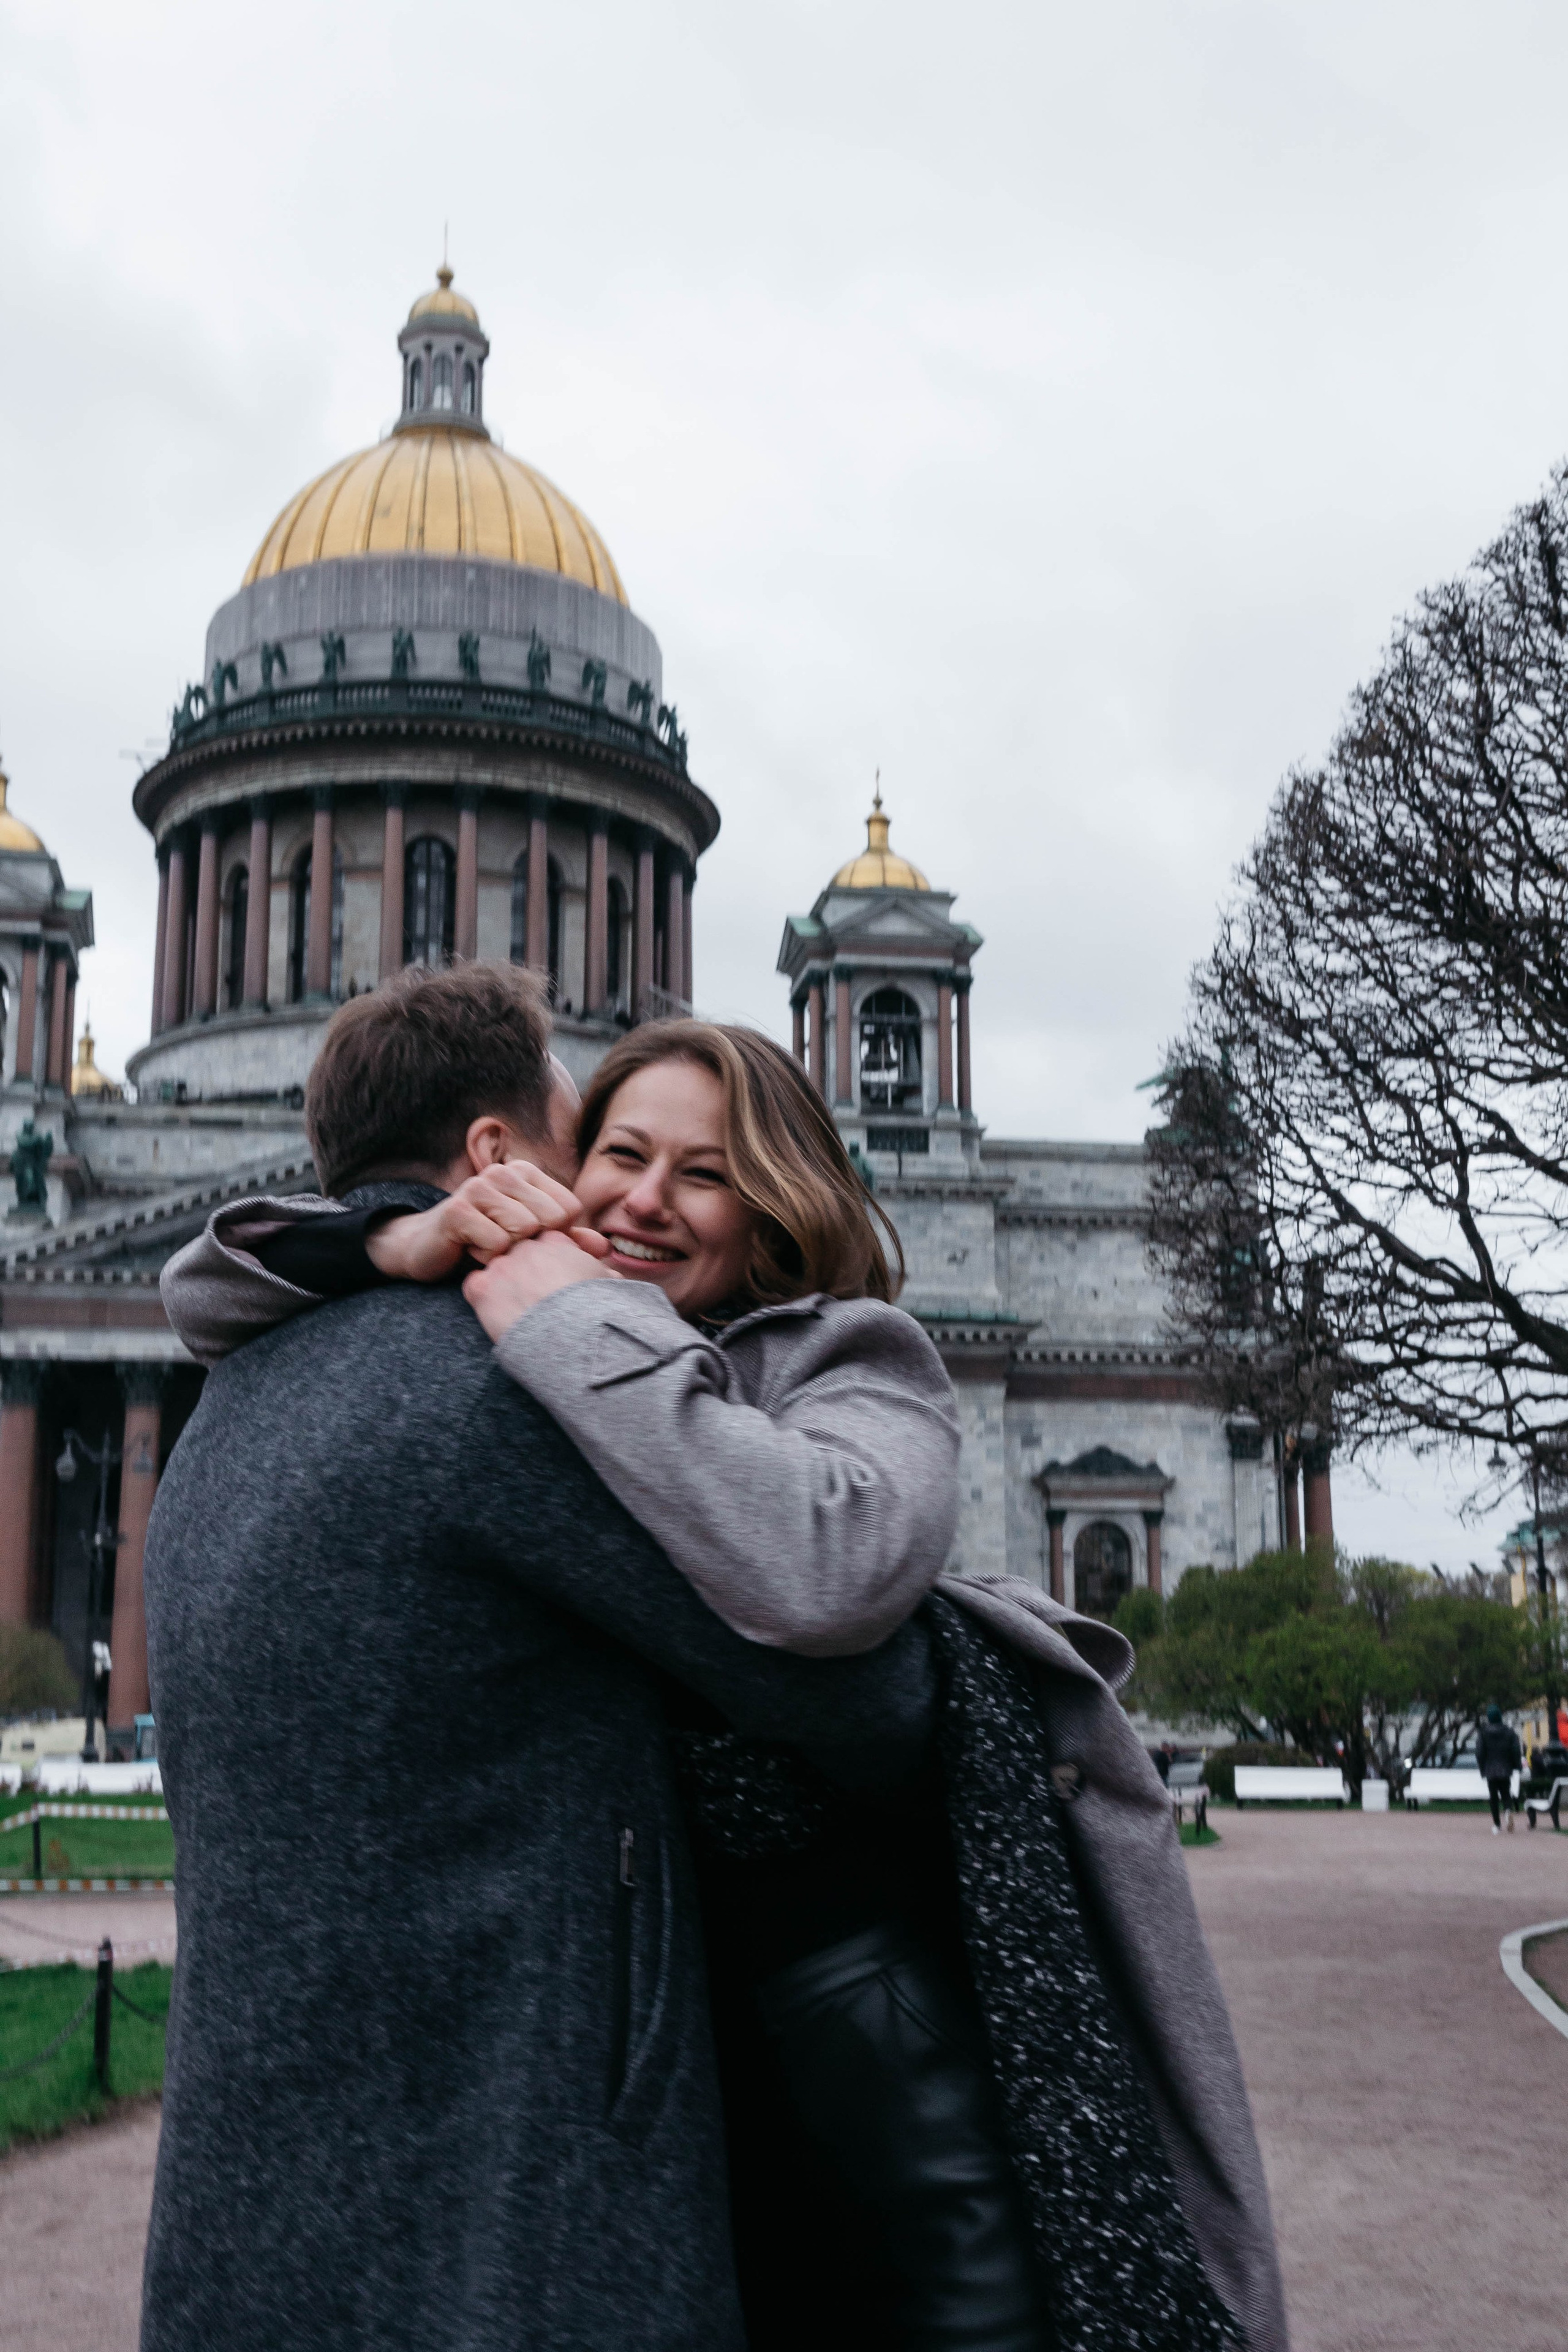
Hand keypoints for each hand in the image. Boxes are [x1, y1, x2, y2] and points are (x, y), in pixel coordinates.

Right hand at [368, 1163, 585, 1282]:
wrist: (429, 1247)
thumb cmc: (486, 1240)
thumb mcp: (531, 1238)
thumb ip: (568, 1239)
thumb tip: (605, 1247)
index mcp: (526, 1172)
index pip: (570, 1209)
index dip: (555, 1235)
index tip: (527, 1238)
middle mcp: (503, 1172)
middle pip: (550, 1221)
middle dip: (531, 1244)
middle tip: (504, 1242)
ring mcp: (479, 1187)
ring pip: (524, 1231)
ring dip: (508, 1251)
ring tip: (488, 1244)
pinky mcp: (458, 1210)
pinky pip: (497, 1244)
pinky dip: (488, 1258)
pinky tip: (471, 1249)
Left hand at [463, 1228, 619, 1340]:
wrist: (575, 1338)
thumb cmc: (597, 1314)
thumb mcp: (608, 1286)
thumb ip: (602, 1273)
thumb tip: (609, 1275)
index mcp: (557, 1243)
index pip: (545, 1242)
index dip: (550, 1261)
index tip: (555, 1280)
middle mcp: (527, 1248)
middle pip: (518, 1252)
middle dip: (525, 1270)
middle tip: (536, 1296)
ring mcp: (503, 1266)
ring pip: (497, 1268)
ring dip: (504, 1284)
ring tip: (518, 1310)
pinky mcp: (484, 1288)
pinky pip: (475, 1285)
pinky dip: (482, 1297)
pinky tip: (498, 1314)